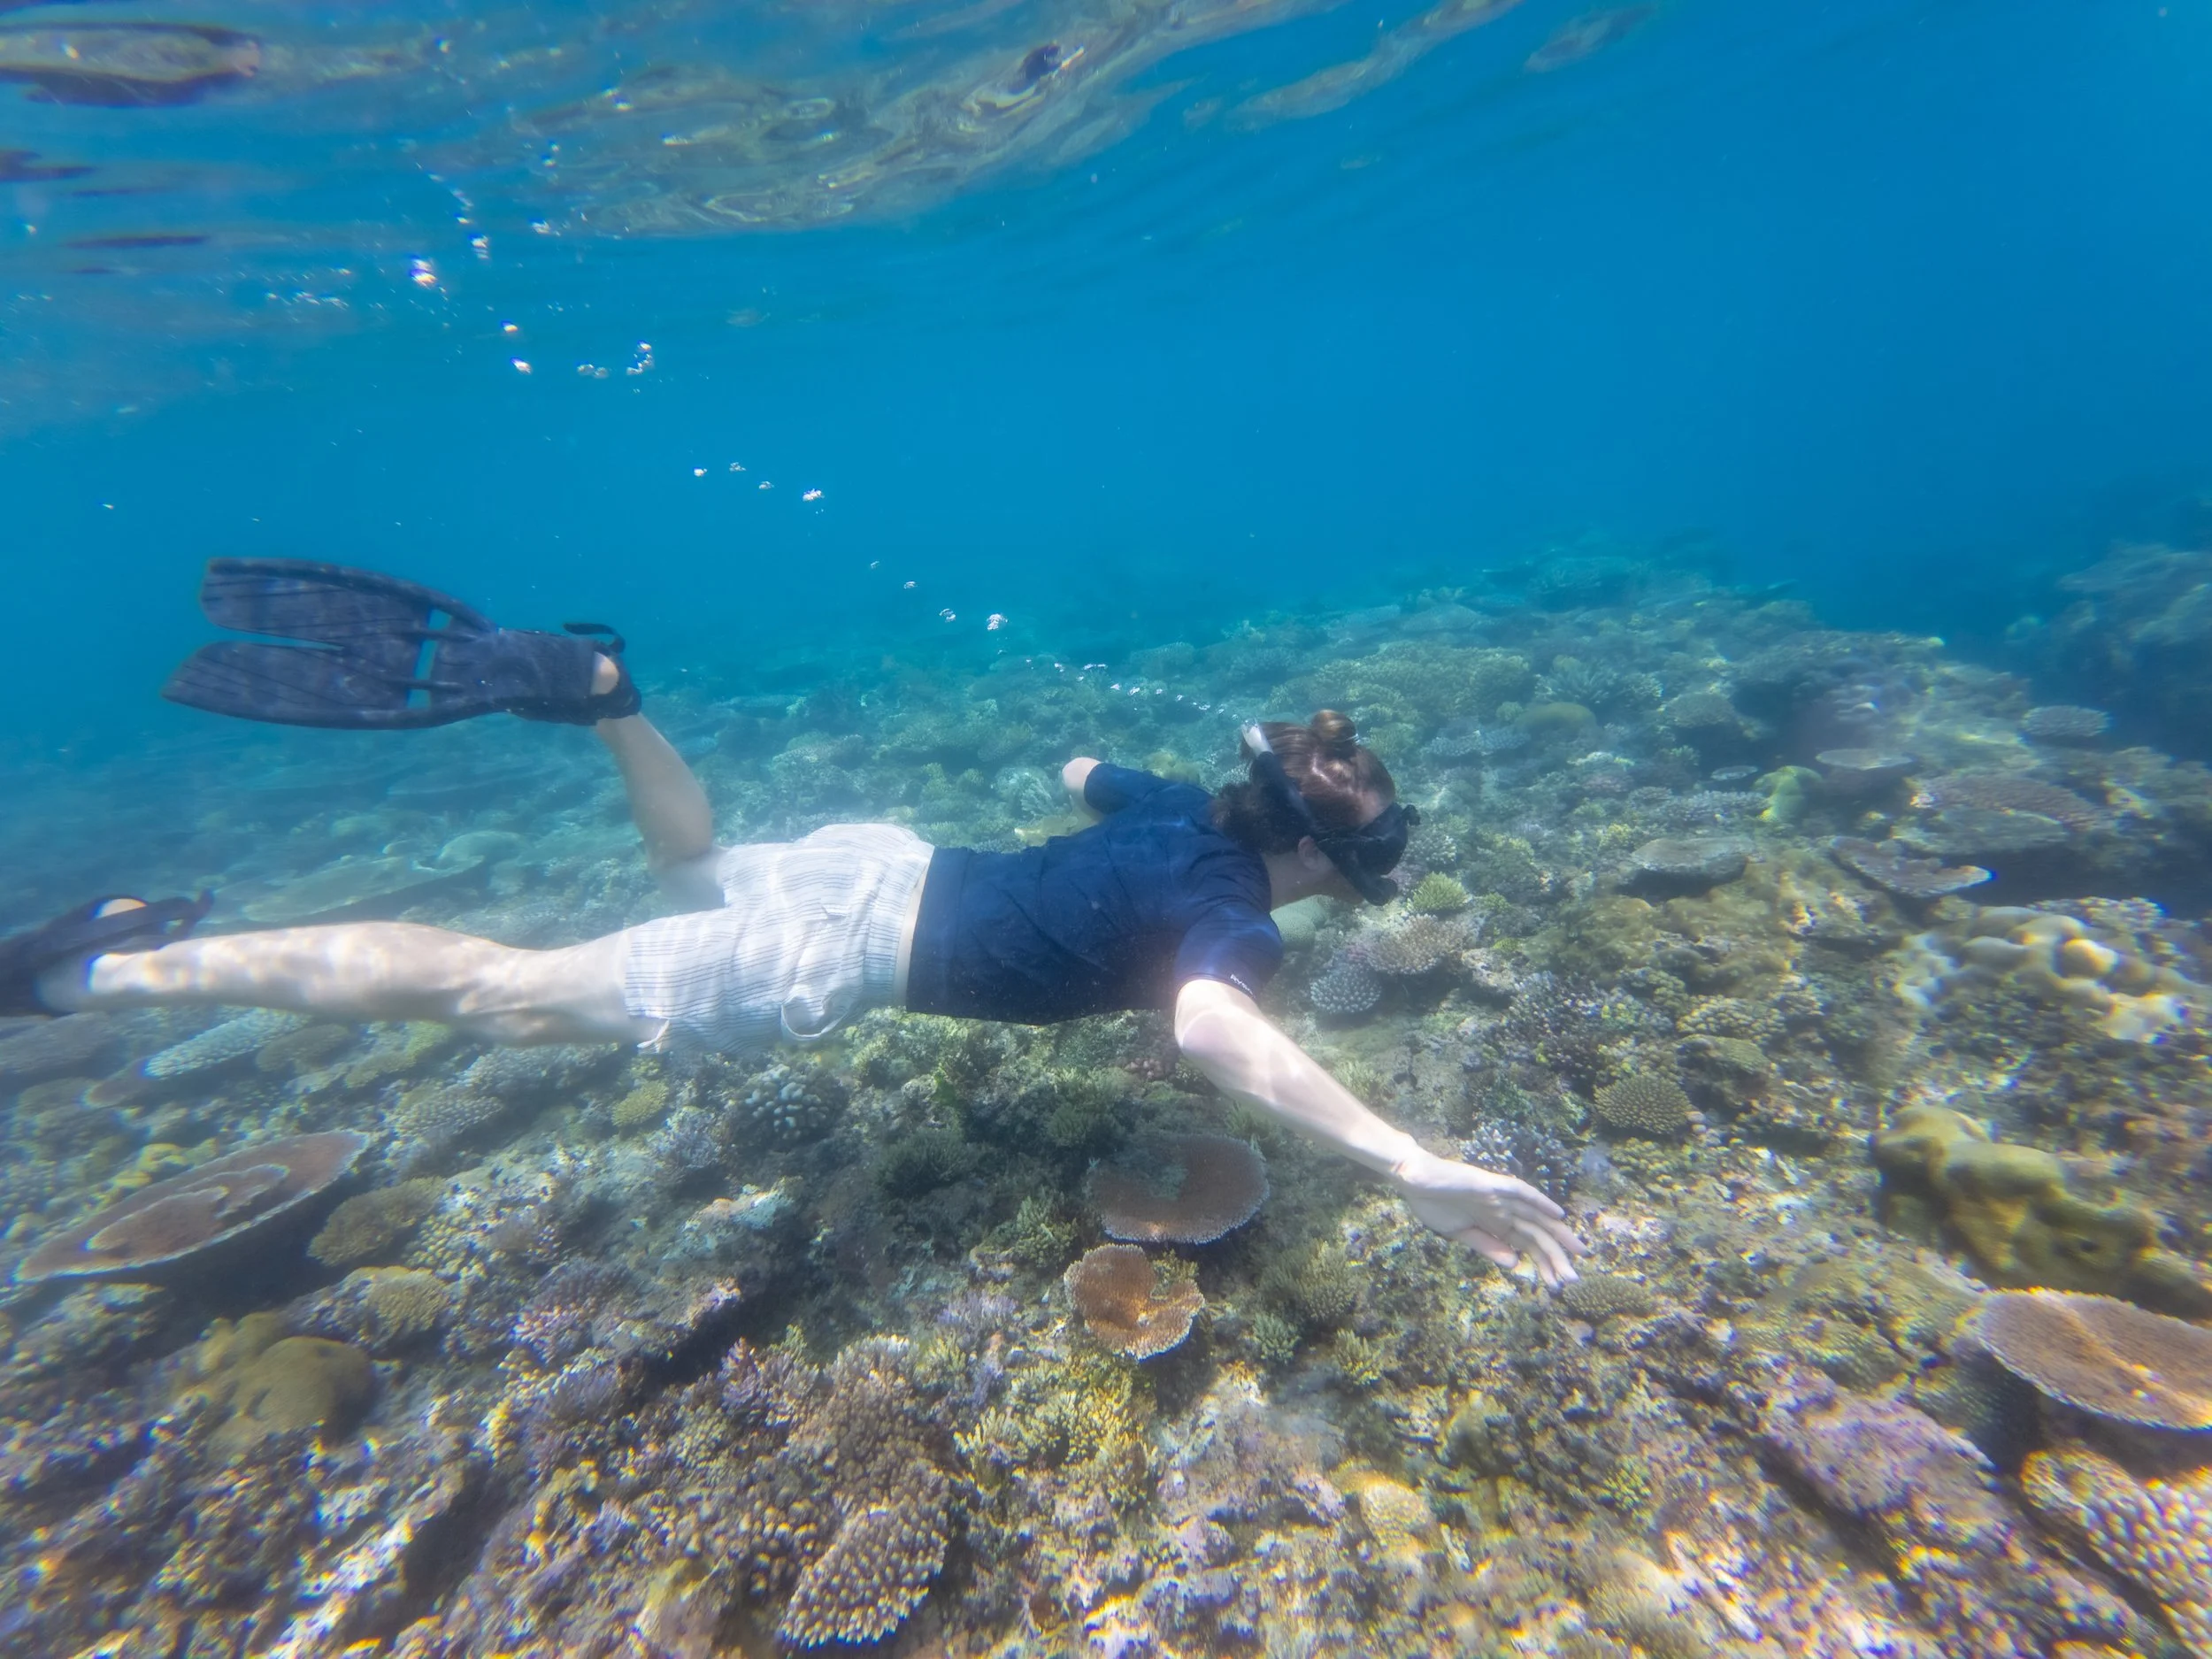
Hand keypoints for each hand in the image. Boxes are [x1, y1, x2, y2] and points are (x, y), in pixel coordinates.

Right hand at [1391, 1148, 1585, 1288]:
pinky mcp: (1491, 1185)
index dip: (1544, 1264)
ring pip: (1534, 1217)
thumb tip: (1514, 1265)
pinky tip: (1558, 1214)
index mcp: (1496, 1224)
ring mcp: (1499, 1197)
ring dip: (1556, 1235)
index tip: (1558, 1285)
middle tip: (1575, 1280)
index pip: (1527, 1246)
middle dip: (1557, 1256)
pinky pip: (1520, 1192)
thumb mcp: (1461, 1234)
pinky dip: (1539, 1201)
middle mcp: (1503, 1210)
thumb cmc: (1433, 1204)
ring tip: (1578, 1253)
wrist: (1412, 1180)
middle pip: (1537, 1234)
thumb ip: (1487, 1246)